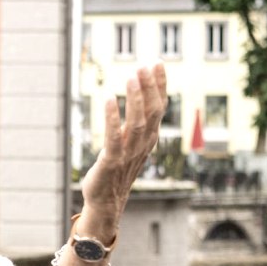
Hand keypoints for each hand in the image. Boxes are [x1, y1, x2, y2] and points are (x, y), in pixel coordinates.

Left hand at [80, 64, 167, 234]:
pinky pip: (114, 137)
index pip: (159, 107)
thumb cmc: (116, 170)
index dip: (160, 85)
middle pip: (152, 112)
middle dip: (149, 88)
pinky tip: (110, 99)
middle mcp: (142, 144)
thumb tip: (140, 98)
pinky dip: (112, 118)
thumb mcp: (129, 143)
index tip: (158, 63)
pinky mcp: (111, 161)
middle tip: (144, 66)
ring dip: (135, 99)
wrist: (106, 201)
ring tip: (131, 77)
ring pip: (137, 123)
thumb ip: (136, 123)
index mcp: (149, 138)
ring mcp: (128, 153)